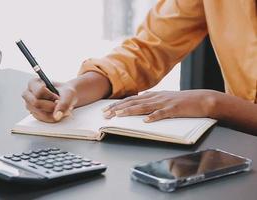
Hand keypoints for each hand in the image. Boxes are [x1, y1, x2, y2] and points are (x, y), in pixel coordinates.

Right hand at [22, 78, 77, 122]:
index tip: (58, 97)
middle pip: (36, 103)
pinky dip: (51, 118)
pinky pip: (41, 119)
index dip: (51, 96)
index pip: (39, 91)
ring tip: (61, 110)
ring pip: (38, 113)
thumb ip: (64, 103)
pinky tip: (57, 114)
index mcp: (33, 83)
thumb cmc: (65, 91)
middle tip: (59, 105)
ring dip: (52, 114)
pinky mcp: (34, 113)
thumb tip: (56, 116)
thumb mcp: (68, 93)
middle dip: (50, 107)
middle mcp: (28, 94)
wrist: (66, 97)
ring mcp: (30, 105)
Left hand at [102, 90, 218, 121]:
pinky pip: (163, 114)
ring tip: (118, 115)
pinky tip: (146, 121)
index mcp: (153, 95)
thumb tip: (137, 103)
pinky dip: (154, 117)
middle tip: (106, 114)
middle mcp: (156, 97)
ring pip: (144, 107)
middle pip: (133, 103)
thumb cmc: (183, 101)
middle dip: (118, 108)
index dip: (118, 104)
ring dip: (130, 111)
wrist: (203, 99)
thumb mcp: (164, 98)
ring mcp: (165, 103)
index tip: (106, 109)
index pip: (131, 100)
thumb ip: (151, 101)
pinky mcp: (175, 109)